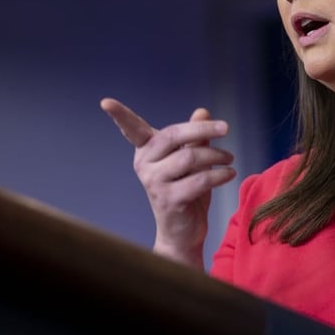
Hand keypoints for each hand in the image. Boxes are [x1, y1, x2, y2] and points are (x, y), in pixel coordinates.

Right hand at [100, 98, 235, 267]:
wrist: (183, 232)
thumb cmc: (186, 190)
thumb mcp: (192, 160)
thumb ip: (195, 137)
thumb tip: (202, 111)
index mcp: (146, 151)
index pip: (132, 129)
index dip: (119, 115)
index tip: (105, 102)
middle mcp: (144, 164)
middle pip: (174, 135)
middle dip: (203, 129)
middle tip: (226, 127)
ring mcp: (154, 182)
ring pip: (190, 157)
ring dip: (216, 156)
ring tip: (229, 159)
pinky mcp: (168, 199)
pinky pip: (198, 180)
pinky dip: (219, 175)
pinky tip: (229, 174)